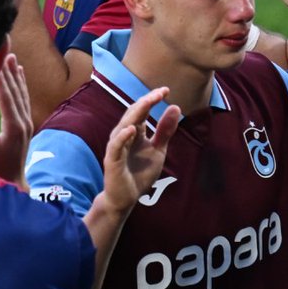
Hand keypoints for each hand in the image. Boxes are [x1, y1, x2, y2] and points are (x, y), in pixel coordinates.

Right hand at [0, 54, 31, 184]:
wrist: (13, 183)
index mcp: (13, 127)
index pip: (6, 98)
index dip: (1, 80)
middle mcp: (24, 122)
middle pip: (16, 91)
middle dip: (10, 71)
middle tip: (5, 52)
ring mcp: (27, 122)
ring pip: (22, 93)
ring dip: (17, 75)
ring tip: (12, 57)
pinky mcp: (26, 123)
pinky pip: (24, 99)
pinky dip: (22, 84)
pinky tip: (20, 73)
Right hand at [102, 87, 179, 215]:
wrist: (126, 198)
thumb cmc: (139, 173)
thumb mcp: (158, 150)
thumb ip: (165, 131)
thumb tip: (175, 107)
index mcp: (135, 131)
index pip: (142, 110)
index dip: (152, 99)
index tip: (166, 90)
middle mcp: (124, 135)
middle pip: (133, 113)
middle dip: (146, 102)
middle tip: (160, 93)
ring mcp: (117, 146)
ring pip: (123, 125)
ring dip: (135, 113)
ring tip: (148, 102)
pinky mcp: (112, 160)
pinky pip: (116, 145)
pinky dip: (123, 136)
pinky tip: (131, 129)